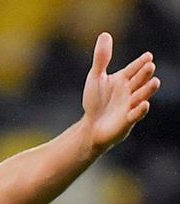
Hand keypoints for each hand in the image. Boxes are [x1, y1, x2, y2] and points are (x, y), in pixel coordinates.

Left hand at [82, 32, 160, 152]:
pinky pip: (135, 114)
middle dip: (145, 74)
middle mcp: (130, 91)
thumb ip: (102, 58)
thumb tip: (105, 34)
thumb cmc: (95, 101)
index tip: (148, 56)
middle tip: (150, 66)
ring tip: (155, 82)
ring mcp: (130, 105)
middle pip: (139, 80)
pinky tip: (144, 104)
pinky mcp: (127, 120)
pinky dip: (139, 110)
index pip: (134, 68)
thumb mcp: (96, 77)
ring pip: (141, 96)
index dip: (140, 63)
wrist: (91, 126)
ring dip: (148, 90)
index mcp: (124, 79)